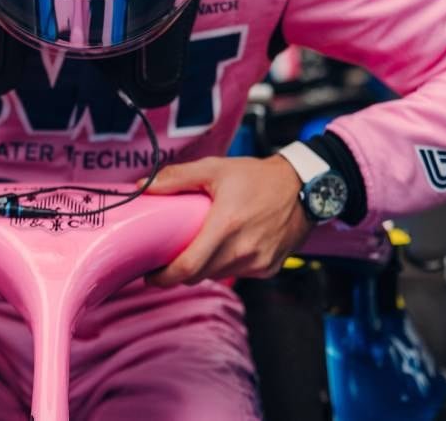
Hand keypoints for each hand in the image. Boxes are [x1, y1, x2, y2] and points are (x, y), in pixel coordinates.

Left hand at [142, 156, 312, 286]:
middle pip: (199, 276)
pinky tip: (224, 248)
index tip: (149, 275)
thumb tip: (143, 185)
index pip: (188, 267)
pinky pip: (238, 273)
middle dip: (179, 273)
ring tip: (195, 249)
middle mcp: (243, 250)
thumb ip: (177, 177)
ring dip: (203, 269)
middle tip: (166, 261)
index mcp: (226, 226)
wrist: (303, 187)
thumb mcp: (214, 169)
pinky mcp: (269, 267)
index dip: (164, 277)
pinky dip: (225, 265)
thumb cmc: (257, 177)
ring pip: (217, 275)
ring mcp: (258, 262)